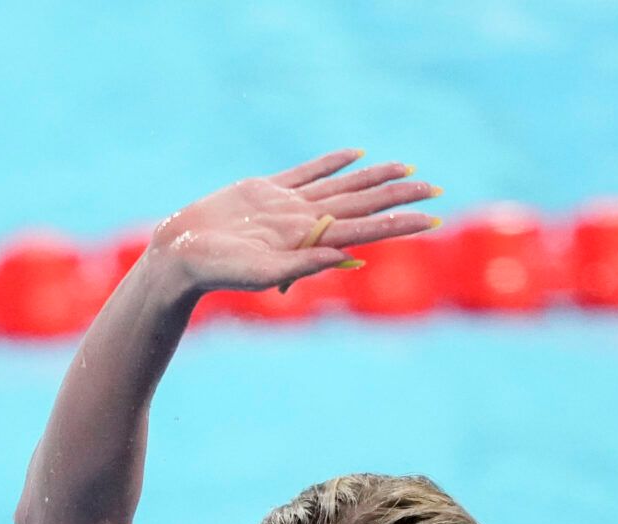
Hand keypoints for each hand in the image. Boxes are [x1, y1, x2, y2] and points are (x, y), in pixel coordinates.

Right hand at [148, 149, 440, 293]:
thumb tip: (350, 257)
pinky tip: (355, 154)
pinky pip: (307, 171)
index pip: (367, 228)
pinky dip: (332, 162)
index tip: (435, 218)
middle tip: (437, 189)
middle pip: (363, 204)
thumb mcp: (262, 274)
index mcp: (310, 242)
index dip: (402, 223)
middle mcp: (305, 223)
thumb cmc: (216, 272)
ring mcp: (287, 205)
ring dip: (375, 178)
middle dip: (401, 198)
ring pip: (342, 186)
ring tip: (408, 170)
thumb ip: (304, 266)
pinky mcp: (264, 190)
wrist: (179, 256)